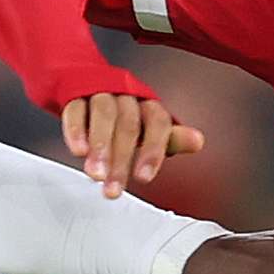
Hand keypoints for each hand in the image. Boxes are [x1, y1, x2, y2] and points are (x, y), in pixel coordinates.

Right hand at [63, 88, 204, 195]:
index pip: (157, 122)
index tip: (144, 178)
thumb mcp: (149, 129)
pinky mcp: (74, 94)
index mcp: (148, 104)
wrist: (88, 83)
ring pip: (103, 115)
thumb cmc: (124, 115)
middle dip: (120, 159)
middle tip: (112, 190)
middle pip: (128, 125)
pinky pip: (75, 109)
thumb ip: (171, 139)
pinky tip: (78, 152)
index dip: (152, 150)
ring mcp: (100, 93)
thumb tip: (198, 142)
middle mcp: (126, 95)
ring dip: (99, 147)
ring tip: (95, 175)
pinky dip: (76, 131)